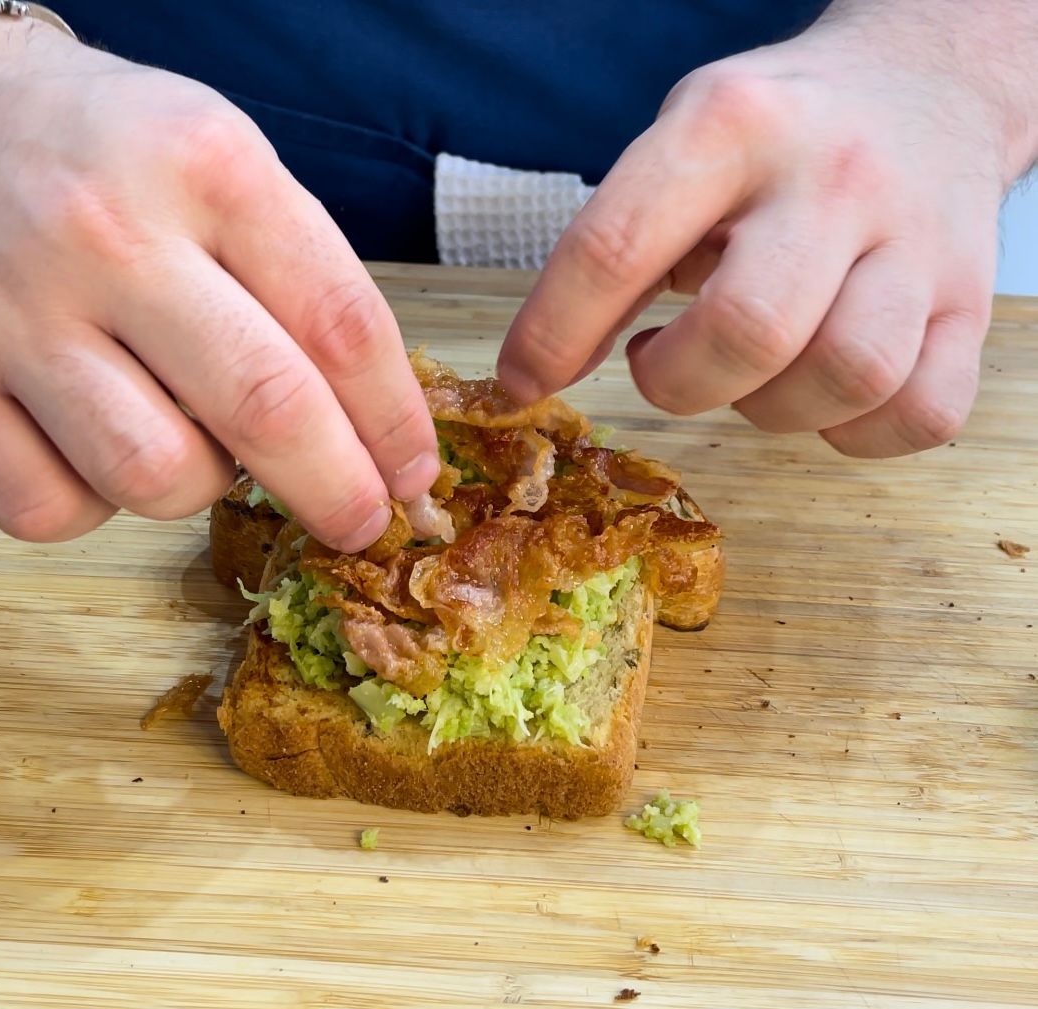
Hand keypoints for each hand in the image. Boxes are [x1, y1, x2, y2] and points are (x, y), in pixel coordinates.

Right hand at [0, 19, 437, 547]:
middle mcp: (105, 236)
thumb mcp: (223, 165)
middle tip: (363, 521)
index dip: (394, 422)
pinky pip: (53, 509)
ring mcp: (9, 316)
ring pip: (157, 476)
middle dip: (339, 491)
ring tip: (195, 439)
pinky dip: (97, 506)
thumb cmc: (109, 157)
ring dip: (203, 487)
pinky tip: (99, 448)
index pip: (340, 325)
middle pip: (264, 409)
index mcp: (205, 166)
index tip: (413, 472)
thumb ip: (303, 280)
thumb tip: (374, 429)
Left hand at [499, 16, 1021, 456]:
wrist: (929, 88)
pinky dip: (856, 433)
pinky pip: (918, 415)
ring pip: (846, 377)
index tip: (522, 383)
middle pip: (750, 330)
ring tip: (753, 369)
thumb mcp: (681, 150)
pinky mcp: (973, 303)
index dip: (553, 334)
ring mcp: (919, 242)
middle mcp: (834, 178)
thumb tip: (542, 372)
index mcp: (732, 126)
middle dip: (679, 382)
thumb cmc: (777, 137)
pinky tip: (822, 392)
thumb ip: (615, 252)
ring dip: (772, 409)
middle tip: (661, 365)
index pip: (618, 244)